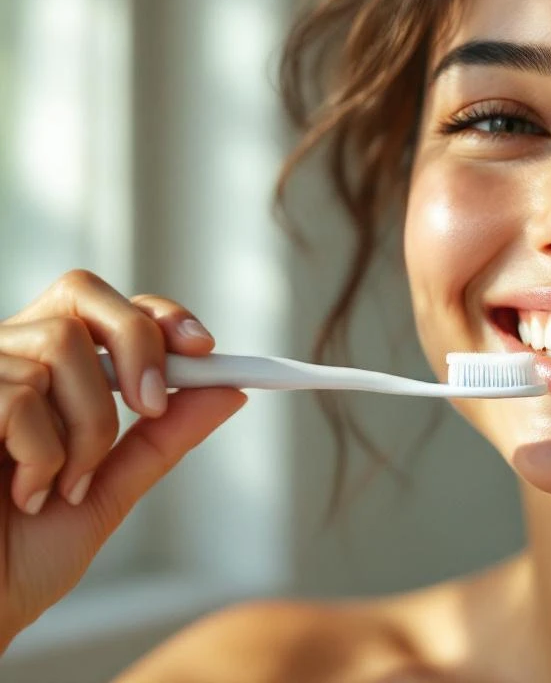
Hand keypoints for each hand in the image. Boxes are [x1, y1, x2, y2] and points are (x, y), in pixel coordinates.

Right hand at [0, 270, 246, 649]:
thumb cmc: (20, 555)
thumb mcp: (112, 489)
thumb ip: (164, 437)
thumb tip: (229, 390)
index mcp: (44, 372)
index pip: (104, 305)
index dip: (157, 315)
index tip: (205, 349)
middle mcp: (6, 359)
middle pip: (82, 294)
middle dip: (136, 342)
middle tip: (153, 405)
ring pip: (62, 349)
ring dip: (87, 431)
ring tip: (67, 486)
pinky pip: (19, 397)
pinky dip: (44, 455)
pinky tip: (25, 494)